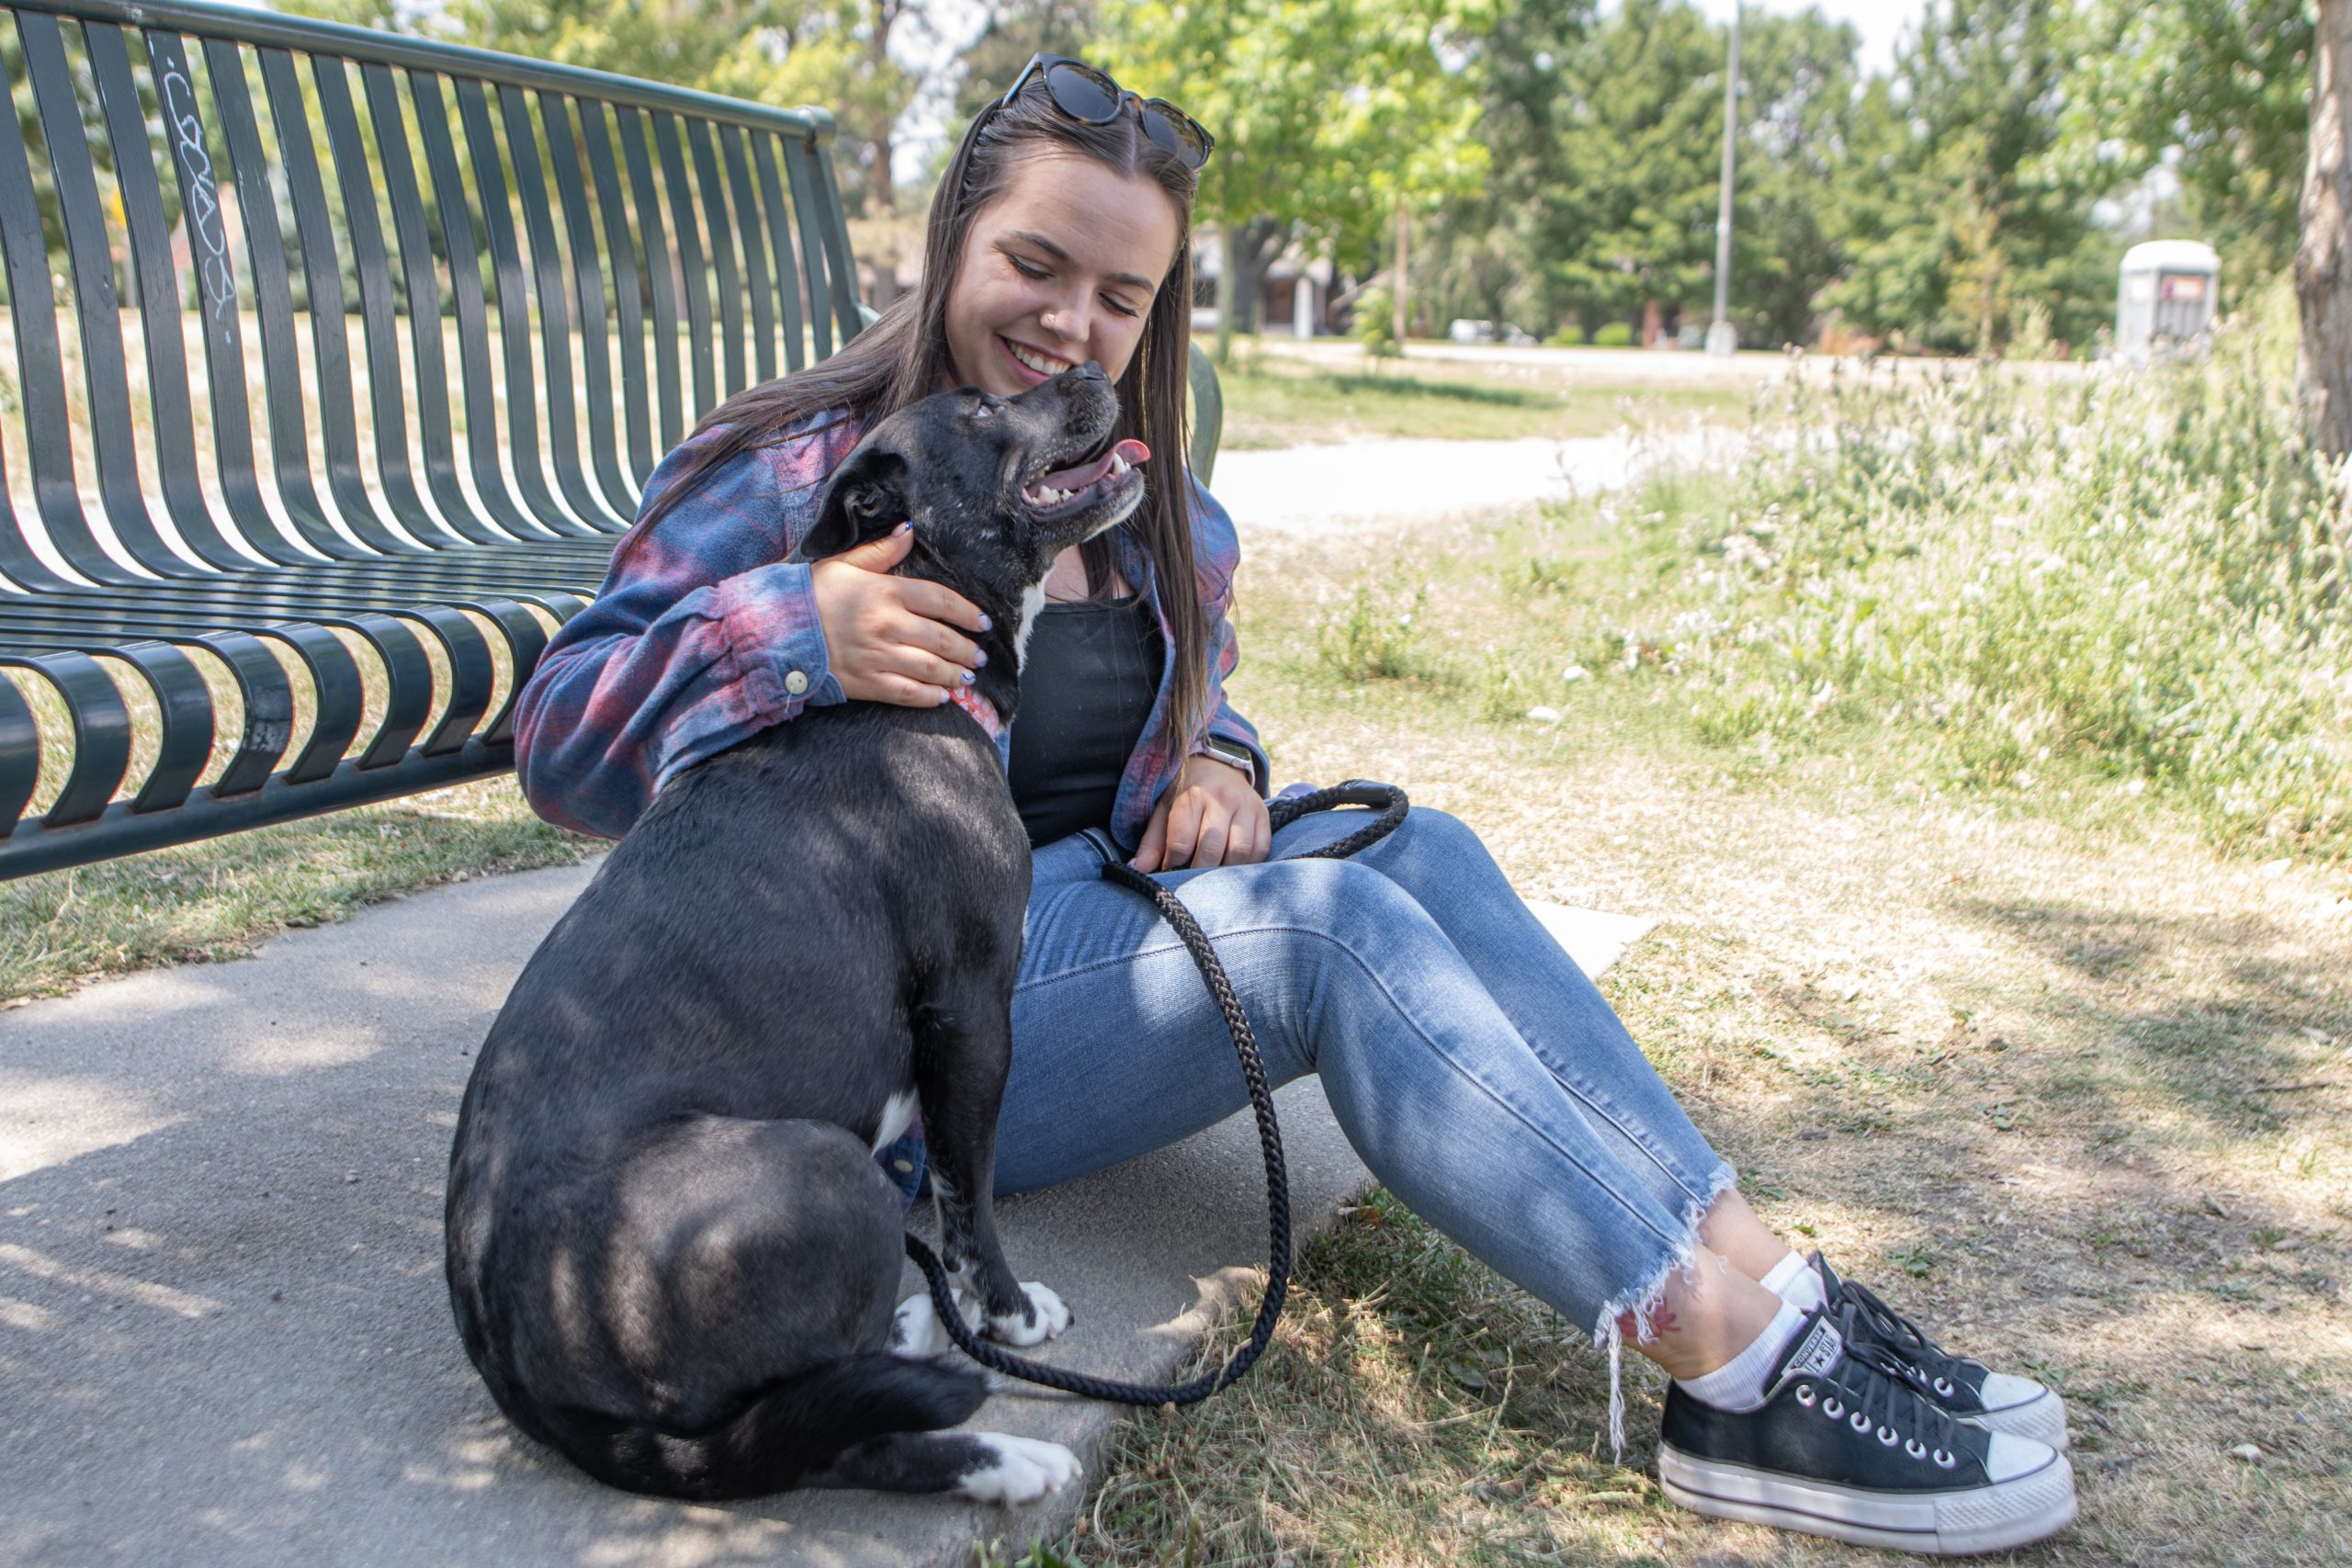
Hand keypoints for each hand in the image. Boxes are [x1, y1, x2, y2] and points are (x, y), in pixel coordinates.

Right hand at [810, 523, 989, 706]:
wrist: (777, 629)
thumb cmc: (812, 594)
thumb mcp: (845, 564)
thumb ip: (882, 551)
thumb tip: (910, 531)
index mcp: (886, 591)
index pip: (941, 601)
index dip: (968, 613)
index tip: (983, 623)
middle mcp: (888, 624)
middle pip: (942, 638)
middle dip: (967, 650)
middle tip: (979, 656)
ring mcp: (878, 656)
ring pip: (930, 668)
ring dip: (955, 674)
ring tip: (967, 677)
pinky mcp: (867, 683)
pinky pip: (908, 693)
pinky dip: (930, 697)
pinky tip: (943, 697)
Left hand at [1131, 752, 1269, 870]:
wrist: (1216, 765)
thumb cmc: (1185, 792)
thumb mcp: (1164, 809)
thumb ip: (1152, 841)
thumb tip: (1136, 869)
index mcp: (1192, 795)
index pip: (1181, 843)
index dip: (1173, 864)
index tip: (1170, 869)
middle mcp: (1222, 798)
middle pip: (1212, 849)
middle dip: (1199, 872)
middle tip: (1192, 878)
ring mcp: (1247, 806)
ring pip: (1240, 851)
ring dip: (1226, 870)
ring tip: (1213, 874)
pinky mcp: (1263, 814)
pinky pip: (1261, 848)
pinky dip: (1248, 863)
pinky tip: (1233, 865)